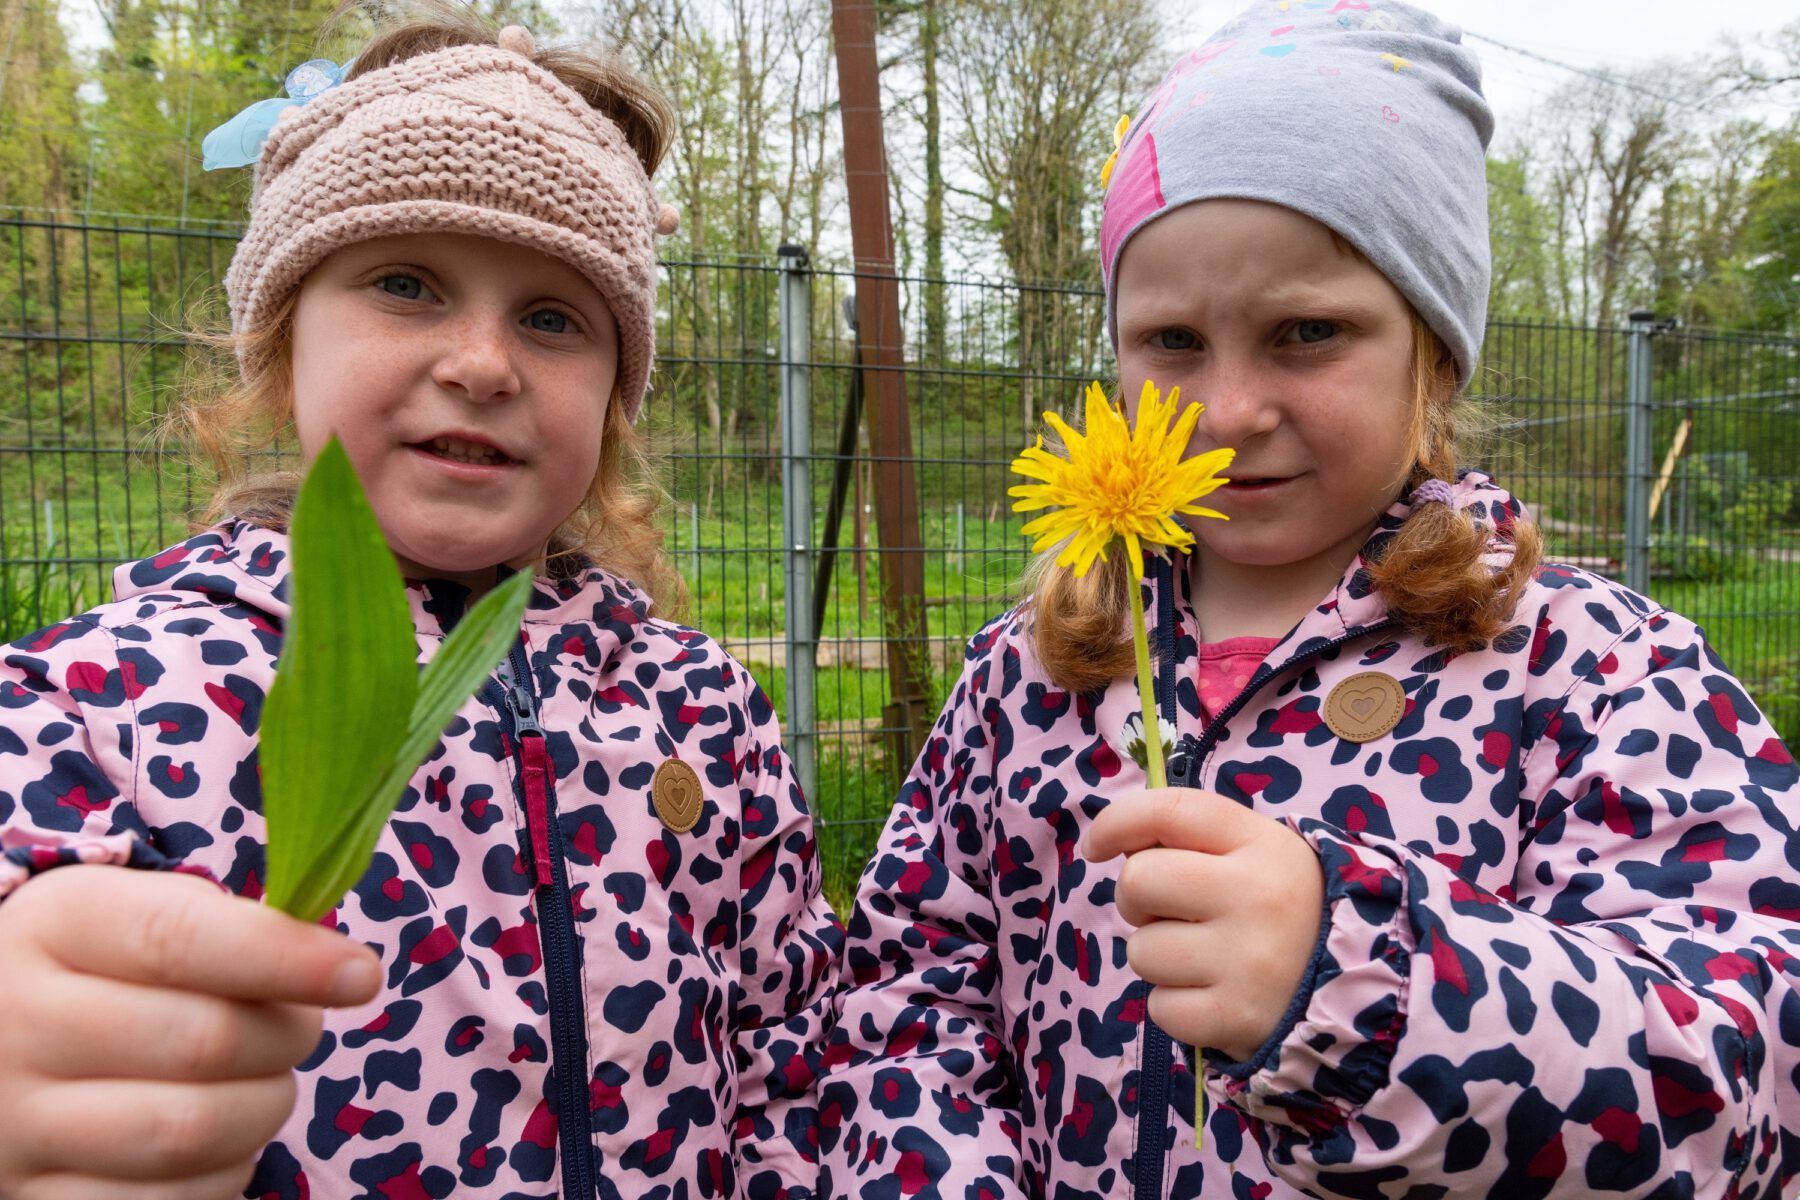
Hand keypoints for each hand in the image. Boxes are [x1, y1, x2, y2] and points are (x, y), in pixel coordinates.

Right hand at [0, 865, 380, 1199]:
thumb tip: (338, 968)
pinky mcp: (32, 1196)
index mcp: (59, 925)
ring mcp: (19, 1122)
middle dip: (286, 1038)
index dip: (286, 957)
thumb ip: (231, 928)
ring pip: (186, 1132)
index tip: (363, 974)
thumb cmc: (102, 963)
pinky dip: (222, 1174)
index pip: (181, 938)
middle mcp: (23, 1023)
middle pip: (200, 1041)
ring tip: (267, 1083)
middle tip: (304, 1026)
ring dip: (263, 1109)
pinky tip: (225, 1141)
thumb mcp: (140, 913)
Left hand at [1084, 789, 1324, 1061]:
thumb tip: (1118, 842)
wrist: (1361, 993)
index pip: (1169, 810)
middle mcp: (1256, 895)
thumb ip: (1198, 840)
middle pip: (1138, 880)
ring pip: (1141, 951)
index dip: (1117, 822)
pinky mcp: (1236, 1017)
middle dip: (1138, 901)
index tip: (1097, 847)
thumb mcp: (1262, 856)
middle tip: (1171, 914)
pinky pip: (1160, 1008)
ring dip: (1159, 959)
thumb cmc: (1289, 914)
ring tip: (1205, 961)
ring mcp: (1247, 960)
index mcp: (1262, 844)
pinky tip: (1214, 998)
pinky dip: (1177, 1007)